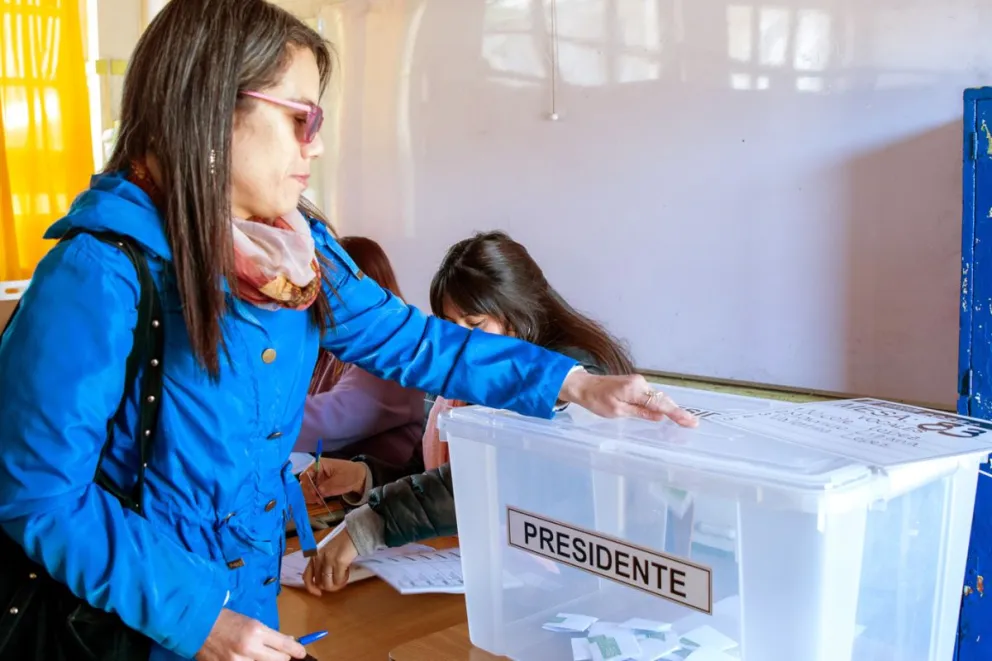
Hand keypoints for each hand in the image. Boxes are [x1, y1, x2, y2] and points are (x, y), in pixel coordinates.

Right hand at [196, 609, 305, 660]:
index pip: (285, 646)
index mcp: (256, 632)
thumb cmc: (228, 620)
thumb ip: (269, 634)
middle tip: (283, 655)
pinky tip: (249, 658)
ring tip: (259, 654)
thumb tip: (288, 642)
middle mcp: (249, 648)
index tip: (301, 653)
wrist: (199, 625)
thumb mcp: (252, 622)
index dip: (297, 651)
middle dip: (283, 658)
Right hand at [302, 459, 366, 503]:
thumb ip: (328, 486)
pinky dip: (314, 498)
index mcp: (319, 464)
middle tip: (317, 500)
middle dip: (308, 492)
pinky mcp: (319, 486)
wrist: (359, 478)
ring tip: (319, 501)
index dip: (307, 484)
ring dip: (310, 496)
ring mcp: (317, 479)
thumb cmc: (350, 475)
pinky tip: (320, 501)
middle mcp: (315, 471)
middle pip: (304, 483)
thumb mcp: (340, 480)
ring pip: (306, 489)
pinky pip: (312, 493)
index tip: (314, 493)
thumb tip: (318, 491)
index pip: (305, 474)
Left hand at [302, 524, 358, 595]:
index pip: (306, 578)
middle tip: (339, 580)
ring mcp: (328, 561)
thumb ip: (322, 566)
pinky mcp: (339, 562)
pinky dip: (343, 580)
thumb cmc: (342, 544)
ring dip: (337, 584)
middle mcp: (318, 559)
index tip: (320, 594)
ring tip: (344, 577)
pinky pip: (339, 580)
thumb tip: (322, 584)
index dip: (311, 589)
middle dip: (330, 586)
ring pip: (328, 584)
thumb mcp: (326, 554)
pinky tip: (347, 573)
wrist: (354, 534)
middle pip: (320, 583)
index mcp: (314, 557)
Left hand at [559, 371, 697, 426]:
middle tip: (693, 423)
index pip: (660, 404)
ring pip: (658, 397)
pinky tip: (667, 412)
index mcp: (635, 389)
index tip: (691, 421)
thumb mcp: (616, 411)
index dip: (677, 414)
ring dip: (670, 408)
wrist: (584, 385)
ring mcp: (638, 382)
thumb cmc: (596, 400)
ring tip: (685, 420)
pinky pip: (651, 396)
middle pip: (662, 399)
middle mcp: (640, 383)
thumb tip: (659, 417)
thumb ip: (639, 413)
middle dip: (677, 411)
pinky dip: (660, 404)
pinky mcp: (635, 384)